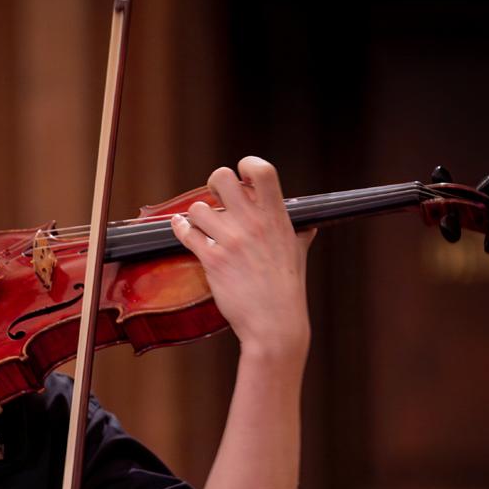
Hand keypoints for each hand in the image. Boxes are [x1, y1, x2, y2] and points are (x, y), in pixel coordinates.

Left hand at [171, 156, 316, 355]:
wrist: (274, 323)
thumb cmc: (287, 291)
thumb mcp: (298, 255)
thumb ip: (298, 235)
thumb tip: (308, 226)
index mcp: (276, 217)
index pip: (262, 171)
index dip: (246, 165)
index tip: (242, 176)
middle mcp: (253, 223)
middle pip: (222, 178)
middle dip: (214, 184)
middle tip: (215, 197)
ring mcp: (231, 240)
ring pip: (198, 208)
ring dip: (196, 216)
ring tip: (202, 226)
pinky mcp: (213, 260)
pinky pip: (187, 233)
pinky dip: (180, 228)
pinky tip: (181, 227)